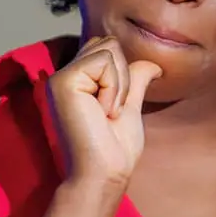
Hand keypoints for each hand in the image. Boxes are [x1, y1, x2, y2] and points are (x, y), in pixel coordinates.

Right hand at [46, 36, 161, 188]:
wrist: (104, 173)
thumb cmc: (115, 148)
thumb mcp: (130, 106)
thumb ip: (135, 81)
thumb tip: (154, 64)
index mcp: (77, 81)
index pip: (107, 49)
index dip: (122, 75)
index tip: (114, 110)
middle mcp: (65, 75)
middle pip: (108, 43)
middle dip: (122, 75)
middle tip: (111, 110)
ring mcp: (61, 77)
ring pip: (108, 49)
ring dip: (119, 83)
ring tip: (106, 112)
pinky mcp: (63, 81)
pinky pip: (105, 61)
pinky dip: (114, 87)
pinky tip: (102, 112)